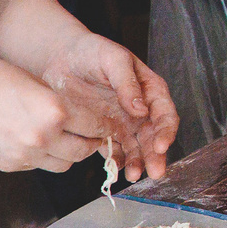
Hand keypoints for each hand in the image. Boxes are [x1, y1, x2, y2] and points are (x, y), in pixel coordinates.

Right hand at [0, 58, 99, 171]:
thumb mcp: (35, 82)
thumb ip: (59, 103)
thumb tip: (81, 119)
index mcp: (54, 111)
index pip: (95, 125)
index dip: (105, 124)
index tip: (108, 124)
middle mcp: (43, 138)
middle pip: (84, 150)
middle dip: (92, 142)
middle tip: (92, 135)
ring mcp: (25, 156)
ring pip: (64, 164)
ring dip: (69, 153)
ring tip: (63, 139)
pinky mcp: (10, 166)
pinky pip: (39, 166)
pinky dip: (43, 157)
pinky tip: (33, 140)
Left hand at [39, 32, 176, 181]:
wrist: (61, 58)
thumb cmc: (90, 51)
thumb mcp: (113, 59)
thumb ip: (127, 82)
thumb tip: (140, 108)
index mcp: (149, 89)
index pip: (164, 113)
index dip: (165, 131)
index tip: (160, 145)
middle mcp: (139, 109)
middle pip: (153, 135)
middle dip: (156, 154)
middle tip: (155, 171)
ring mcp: (122, 122)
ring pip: (136, 146)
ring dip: (138, 162)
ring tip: (134, 176)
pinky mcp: (103, 131)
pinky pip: (114, 149)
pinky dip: (118, 160)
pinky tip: (117, 169)